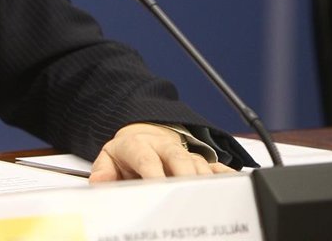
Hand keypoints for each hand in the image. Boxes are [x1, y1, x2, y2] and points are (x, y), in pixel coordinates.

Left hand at [88, 123, 234, 181]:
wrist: (143, 135)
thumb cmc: (127, 153)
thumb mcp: (109, 157)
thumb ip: (103, 171)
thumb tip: (99, 183)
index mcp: (139, 145)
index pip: (146, 158)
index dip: (152, 172)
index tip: (156, 187)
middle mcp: (164, 147)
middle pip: (178, 158)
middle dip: (184, 175)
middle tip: (187, 194)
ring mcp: (184, 152)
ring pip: (198, 163)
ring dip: (204, 179)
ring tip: (207, 198)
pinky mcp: (200, 160)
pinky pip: (216, 167)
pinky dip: (226, 176)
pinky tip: (232, 187)